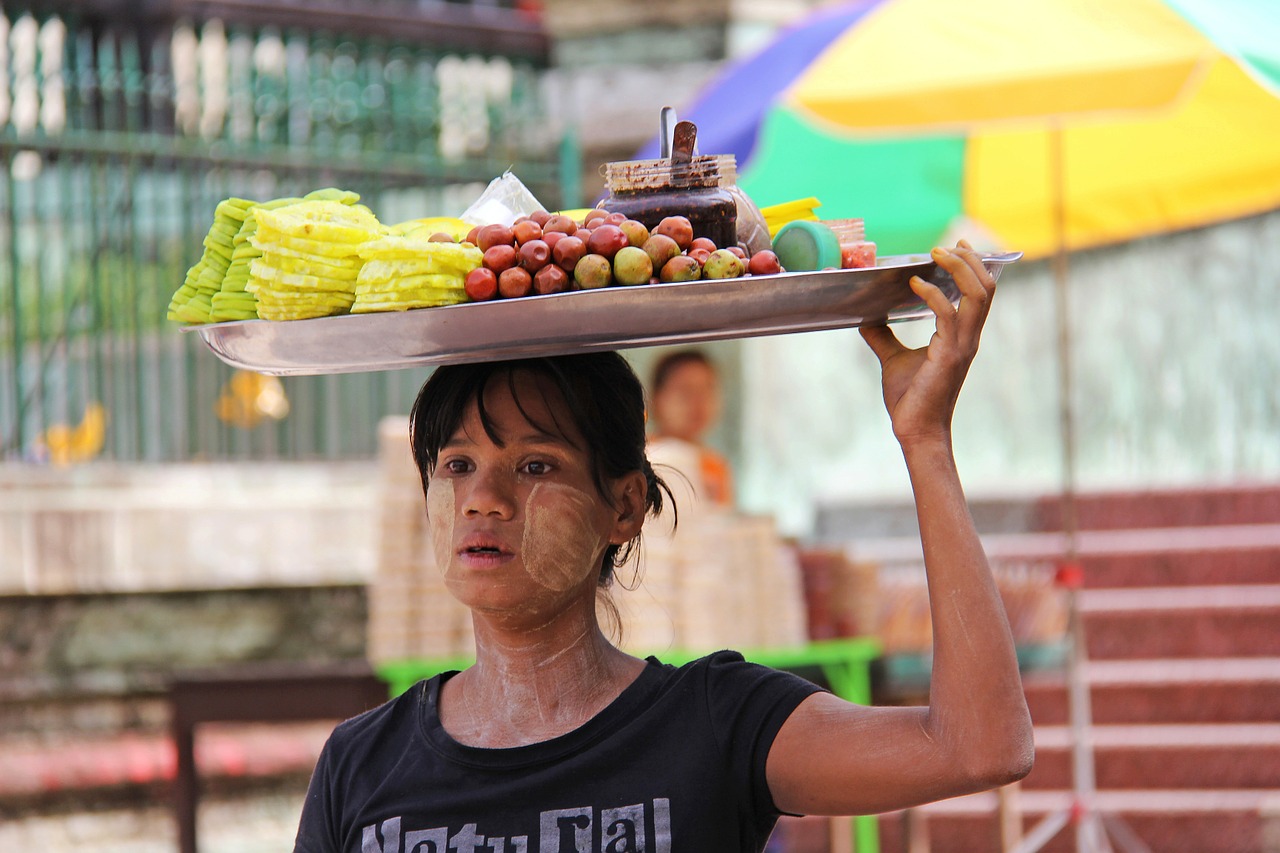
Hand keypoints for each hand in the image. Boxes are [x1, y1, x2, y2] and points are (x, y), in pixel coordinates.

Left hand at [859, 240, 995, 446]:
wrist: (914, 430)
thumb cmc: (910, 399)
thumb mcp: (893, 359)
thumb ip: (884, 336)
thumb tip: (867, 318)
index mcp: (962, 336)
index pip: (981, 292)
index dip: (974, 265)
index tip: (958, 245)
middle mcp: (968, 338)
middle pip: (986, 287)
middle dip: (970, 260)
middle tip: (945, 245)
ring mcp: (962, 346)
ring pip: (978, 296)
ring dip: (959, 269)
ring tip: (936, 254)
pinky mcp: (949, 355)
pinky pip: (950, 315)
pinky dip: (934, 294)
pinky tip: (915, 284)